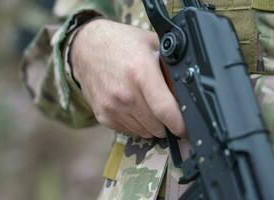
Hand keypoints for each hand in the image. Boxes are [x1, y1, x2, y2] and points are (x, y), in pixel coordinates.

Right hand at [71, 19, 184, 137]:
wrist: (85, 48)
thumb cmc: (121, 43)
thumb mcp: (152, 45)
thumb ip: (171, 67)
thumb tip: (188, 92)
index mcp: (141, 73)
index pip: (165, 110)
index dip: (180, 124)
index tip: (187, 128)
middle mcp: (125, 94)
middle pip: (157, 126)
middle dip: (167, 122)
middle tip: (165, 107)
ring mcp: (111, 107)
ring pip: (144, 132)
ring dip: (151, 123)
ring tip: (146, 102)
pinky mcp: (102, 116)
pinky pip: (129, 131)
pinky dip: (136, 123)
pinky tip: (132, 105)